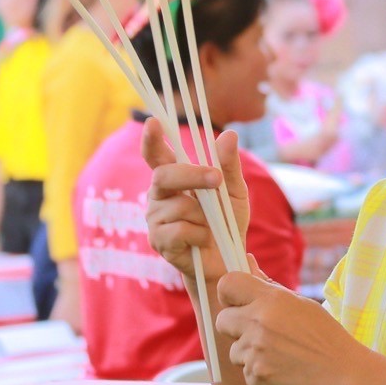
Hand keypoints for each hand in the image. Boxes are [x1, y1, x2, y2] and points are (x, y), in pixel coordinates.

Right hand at [143, 119, 247, 282]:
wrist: (227, 261)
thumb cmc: (227, 224)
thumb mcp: (234, 192)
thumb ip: (228, 165)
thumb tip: (229, 135)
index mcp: (174, 179)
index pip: (156, 155)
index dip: (151, 140)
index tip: (152, 122)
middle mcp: (159, 196)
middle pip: (165, 175)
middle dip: (192, 175)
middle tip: (216, 181)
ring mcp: (155, 219)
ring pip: (180, 206)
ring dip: (205, 217)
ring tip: (210, 228)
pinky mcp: (158, 241)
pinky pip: (181, 230)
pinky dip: (200, 235)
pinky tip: (202, 242)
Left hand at [216, 259, 360, 384]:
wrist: (342, 373)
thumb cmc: (323, 335)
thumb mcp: (300, 303)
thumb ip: (268, 285)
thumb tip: (247, 261)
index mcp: (271, 300)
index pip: (227, 284)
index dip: (228, 294)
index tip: (236, 302)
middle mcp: (259, 323)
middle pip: (222, 321)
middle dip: (235, 327)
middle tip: (258, 333)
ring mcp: (256, 352)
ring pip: (234, 351)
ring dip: (250, 354)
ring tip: (280, 355)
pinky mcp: (256, 377)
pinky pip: (247, 373)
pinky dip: (261, 373)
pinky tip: (283, 370)